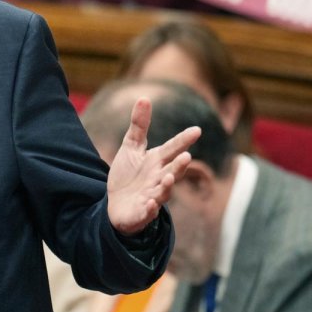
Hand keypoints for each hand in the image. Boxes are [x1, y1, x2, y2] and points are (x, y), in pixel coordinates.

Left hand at [106, 97, 199, 235]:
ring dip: (167, 186)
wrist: (114, 205)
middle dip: (179, 165)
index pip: (172, 149)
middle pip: (172, 171)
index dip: (183, 140)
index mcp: (157, 162)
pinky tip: (150, 204)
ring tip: (168, 177)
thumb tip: (145, 97)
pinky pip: (147, 212)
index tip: (197, 130)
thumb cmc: (127, 175)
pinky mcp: (141, 214)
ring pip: (163, 192)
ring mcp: (152, 197)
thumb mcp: (131, 147)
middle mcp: (159, 179)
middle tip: (187, 156)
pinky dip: (150, 209)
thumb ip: (139, 125)